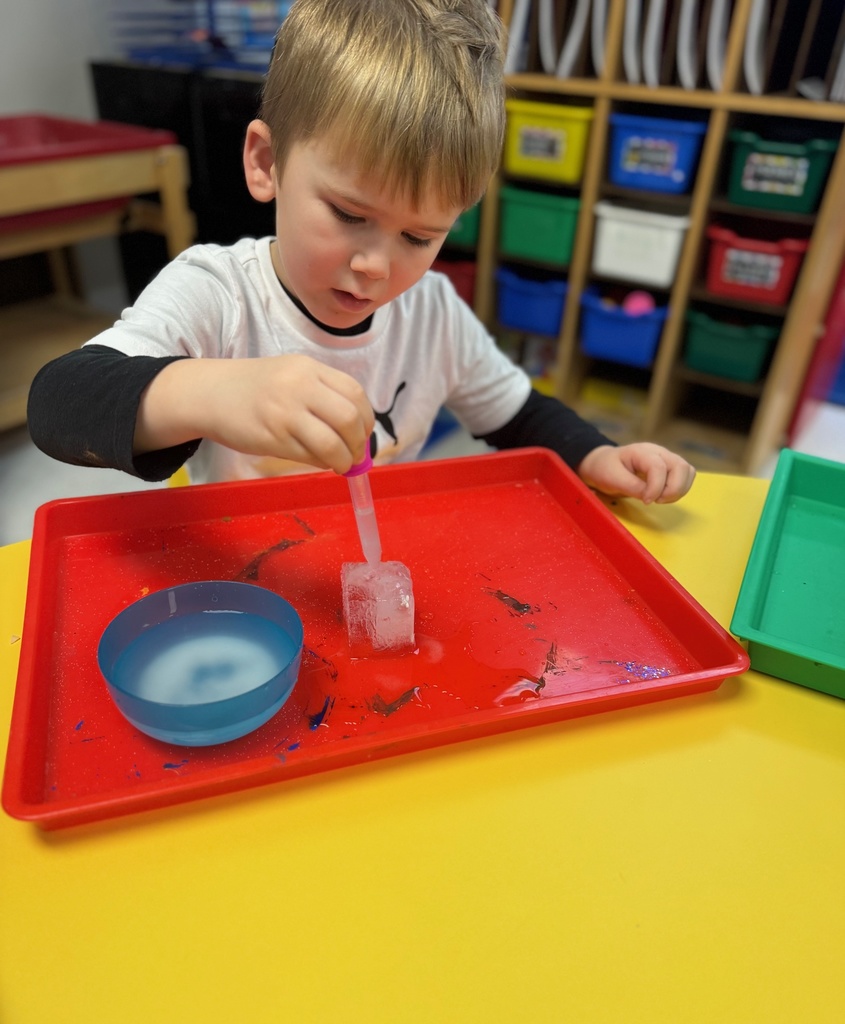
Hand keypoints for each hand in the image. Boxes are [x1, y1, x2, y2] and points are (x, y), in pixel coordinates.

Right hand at [135, 353, 373, 473]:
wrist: (209, 394)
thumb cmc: (255, 388)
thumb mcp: (291, 375)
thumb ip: (322, 394)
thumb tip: (356, 430)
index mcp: (308, 368)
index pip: (354, 392)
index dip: (367, 418)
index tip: (364, 432)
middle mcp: (300, 387)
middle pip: (349, 418)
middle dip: (359, 442)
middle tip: (356, 453)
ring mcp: (285, 412)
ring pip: (332, 442)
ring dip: (344, 459)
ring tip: (341, 464)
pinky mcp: (272, 437)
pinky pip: (310, 456)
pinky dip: (322, 462)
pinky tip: (320, 461)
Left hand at [576, 443, 695, 504]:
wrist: (603, 464)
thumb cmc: (605, 469)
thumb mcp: (612, 478)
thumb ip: (631, 487)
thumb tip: (650, 496)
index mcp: (641, 451)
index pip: (658, 467)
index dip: (656, 488)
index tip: (647, 501)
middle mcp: (658, 452)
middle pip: (681, 466)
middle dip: (673, 489)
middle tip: (656, 501)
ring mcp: (666, 458)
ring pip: (687, 471)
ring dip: (678, 490)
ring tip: (660, 499)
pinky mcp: (670, 467)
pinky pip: (686, 477)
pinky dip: (680, 489)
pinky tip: (663, 496)